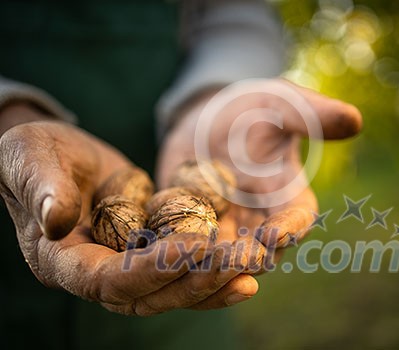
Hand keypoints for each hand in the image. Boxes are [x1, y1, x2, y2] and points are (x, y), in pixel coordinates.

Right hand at [0, 111, 255, 314]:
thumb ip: (43, 189)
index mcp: (62, 261)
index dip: (150, 270)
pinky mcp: (149, 250)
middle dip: (194, 280)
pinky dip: (212, 268)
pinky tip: (247, 260)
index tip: (192, 246)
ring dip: (213, 281)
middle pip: (149, 295)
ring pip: (172, 288)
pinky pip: (183, 268)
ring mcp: (125, 265)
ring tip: (253, 267)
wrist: (55, 154)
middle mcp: (97, 273)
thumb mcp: (31, 160)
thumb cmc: (33, 154)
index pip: (107, 282)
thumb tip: (56, 220)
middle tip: (238, 262)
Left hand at [157, 79, 361, 268]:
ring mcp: (224, 227)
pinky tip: (160, 252)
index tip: (275, 232)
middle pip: (260, 249)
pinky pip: (184, 246)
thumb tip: (355, 119)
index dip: (289, 228)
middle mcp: (259, 220)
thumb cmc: (253, 108)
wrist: (208, 115)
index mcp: (288, 196)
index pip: (298, 218)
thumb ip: (313, 114)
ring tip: (196, 261)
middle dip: (248, 256)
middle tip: (233, 258)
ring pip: (220, 257)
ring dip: (210, 263)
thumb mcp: (282, 103)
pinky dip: (175, 252)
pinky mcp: (189, 226)